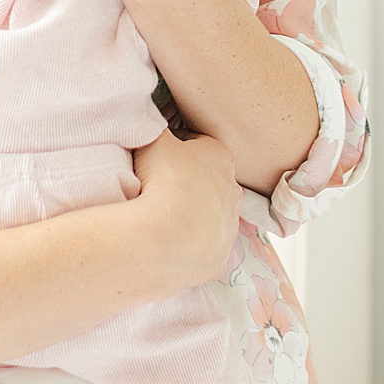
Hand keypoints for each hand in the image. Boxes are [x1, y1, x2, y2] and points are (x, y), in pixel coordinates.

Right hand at [131, 128, 240, 291]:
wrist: (165, 238)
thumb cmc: (164, 181)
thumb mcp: (155, 139)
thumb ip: (156, 127)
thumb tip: (151, 122)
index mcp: (221, 157)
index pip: (198, 144)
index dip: (177, 147)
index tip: (158, 154)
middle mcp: (232, 193)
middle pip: (209, 182)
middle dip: (190, 182)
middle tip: (160, 187)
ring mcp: (228, 230)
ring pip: (211, 218)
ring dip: (192, 217)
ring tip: (162, 219)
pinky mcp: (218, 261)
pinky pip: (205, 251)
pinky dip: (190, 249)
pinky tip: (170, 245)